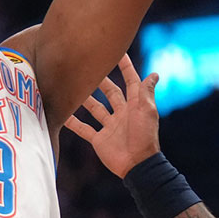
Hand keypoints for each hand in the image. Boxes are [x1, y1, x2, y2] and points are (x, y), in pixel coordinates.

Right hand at [65, 54, 161, 177]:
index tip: (118, 52)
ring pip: (95, 108)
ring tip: (73, 86)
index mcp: (135, 105)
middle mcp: (122, 113)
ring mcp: (110, 126)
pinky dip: (73, 122)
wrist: (137, 165)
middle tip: (88, 66)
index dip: (126, 67)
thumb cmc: (145, 137)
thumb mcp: (147, 112)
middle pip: (110, 93)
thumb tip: (155, 74)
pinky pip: (84, 128)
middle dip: (101, 80)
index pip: (130, 82)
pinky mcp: (99, 139)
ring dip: (85, 98)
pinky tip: (63, 114)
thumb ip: (147, 93)